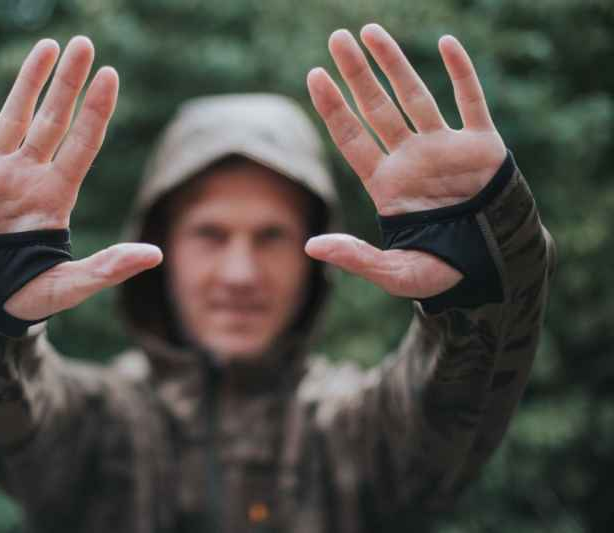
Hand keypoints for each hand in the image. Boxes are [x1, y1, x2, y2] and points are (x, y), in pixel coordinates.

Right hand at [0, 37, 160, 319]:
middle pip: (52, 119)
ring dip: (26, 81)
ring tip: (47, 46)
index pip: (83, 143)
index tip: (111, 75)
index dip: (97, 110)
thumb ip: (107, 268)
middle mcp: (26, 177)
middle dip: (68, 83)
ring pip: (10, 116)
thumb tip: (157, 255)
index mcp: (54, 196)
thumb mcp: (66, 285)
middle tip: (84, 44)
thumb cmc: (18, 298)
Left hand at [305, 24, 506, 298]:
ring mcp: (445, 149)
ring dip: (394, 63)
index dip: (332, 107)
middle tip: (336, 38)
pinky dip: (462, 72)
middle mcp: (411, 159)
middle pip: (376, 108)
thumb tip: (310, 246)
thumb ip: (356, 257)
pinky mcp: (482, 146)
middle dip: (356, 74)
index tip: (314, 75)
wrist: (496, 268)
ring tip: (371, 31)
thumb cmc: (443, 272)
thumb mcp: (396, 272)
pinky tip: (446, 42)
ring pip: (415, 96)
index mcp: (387, 185)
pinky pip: (471, 101)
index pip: (351, 138)